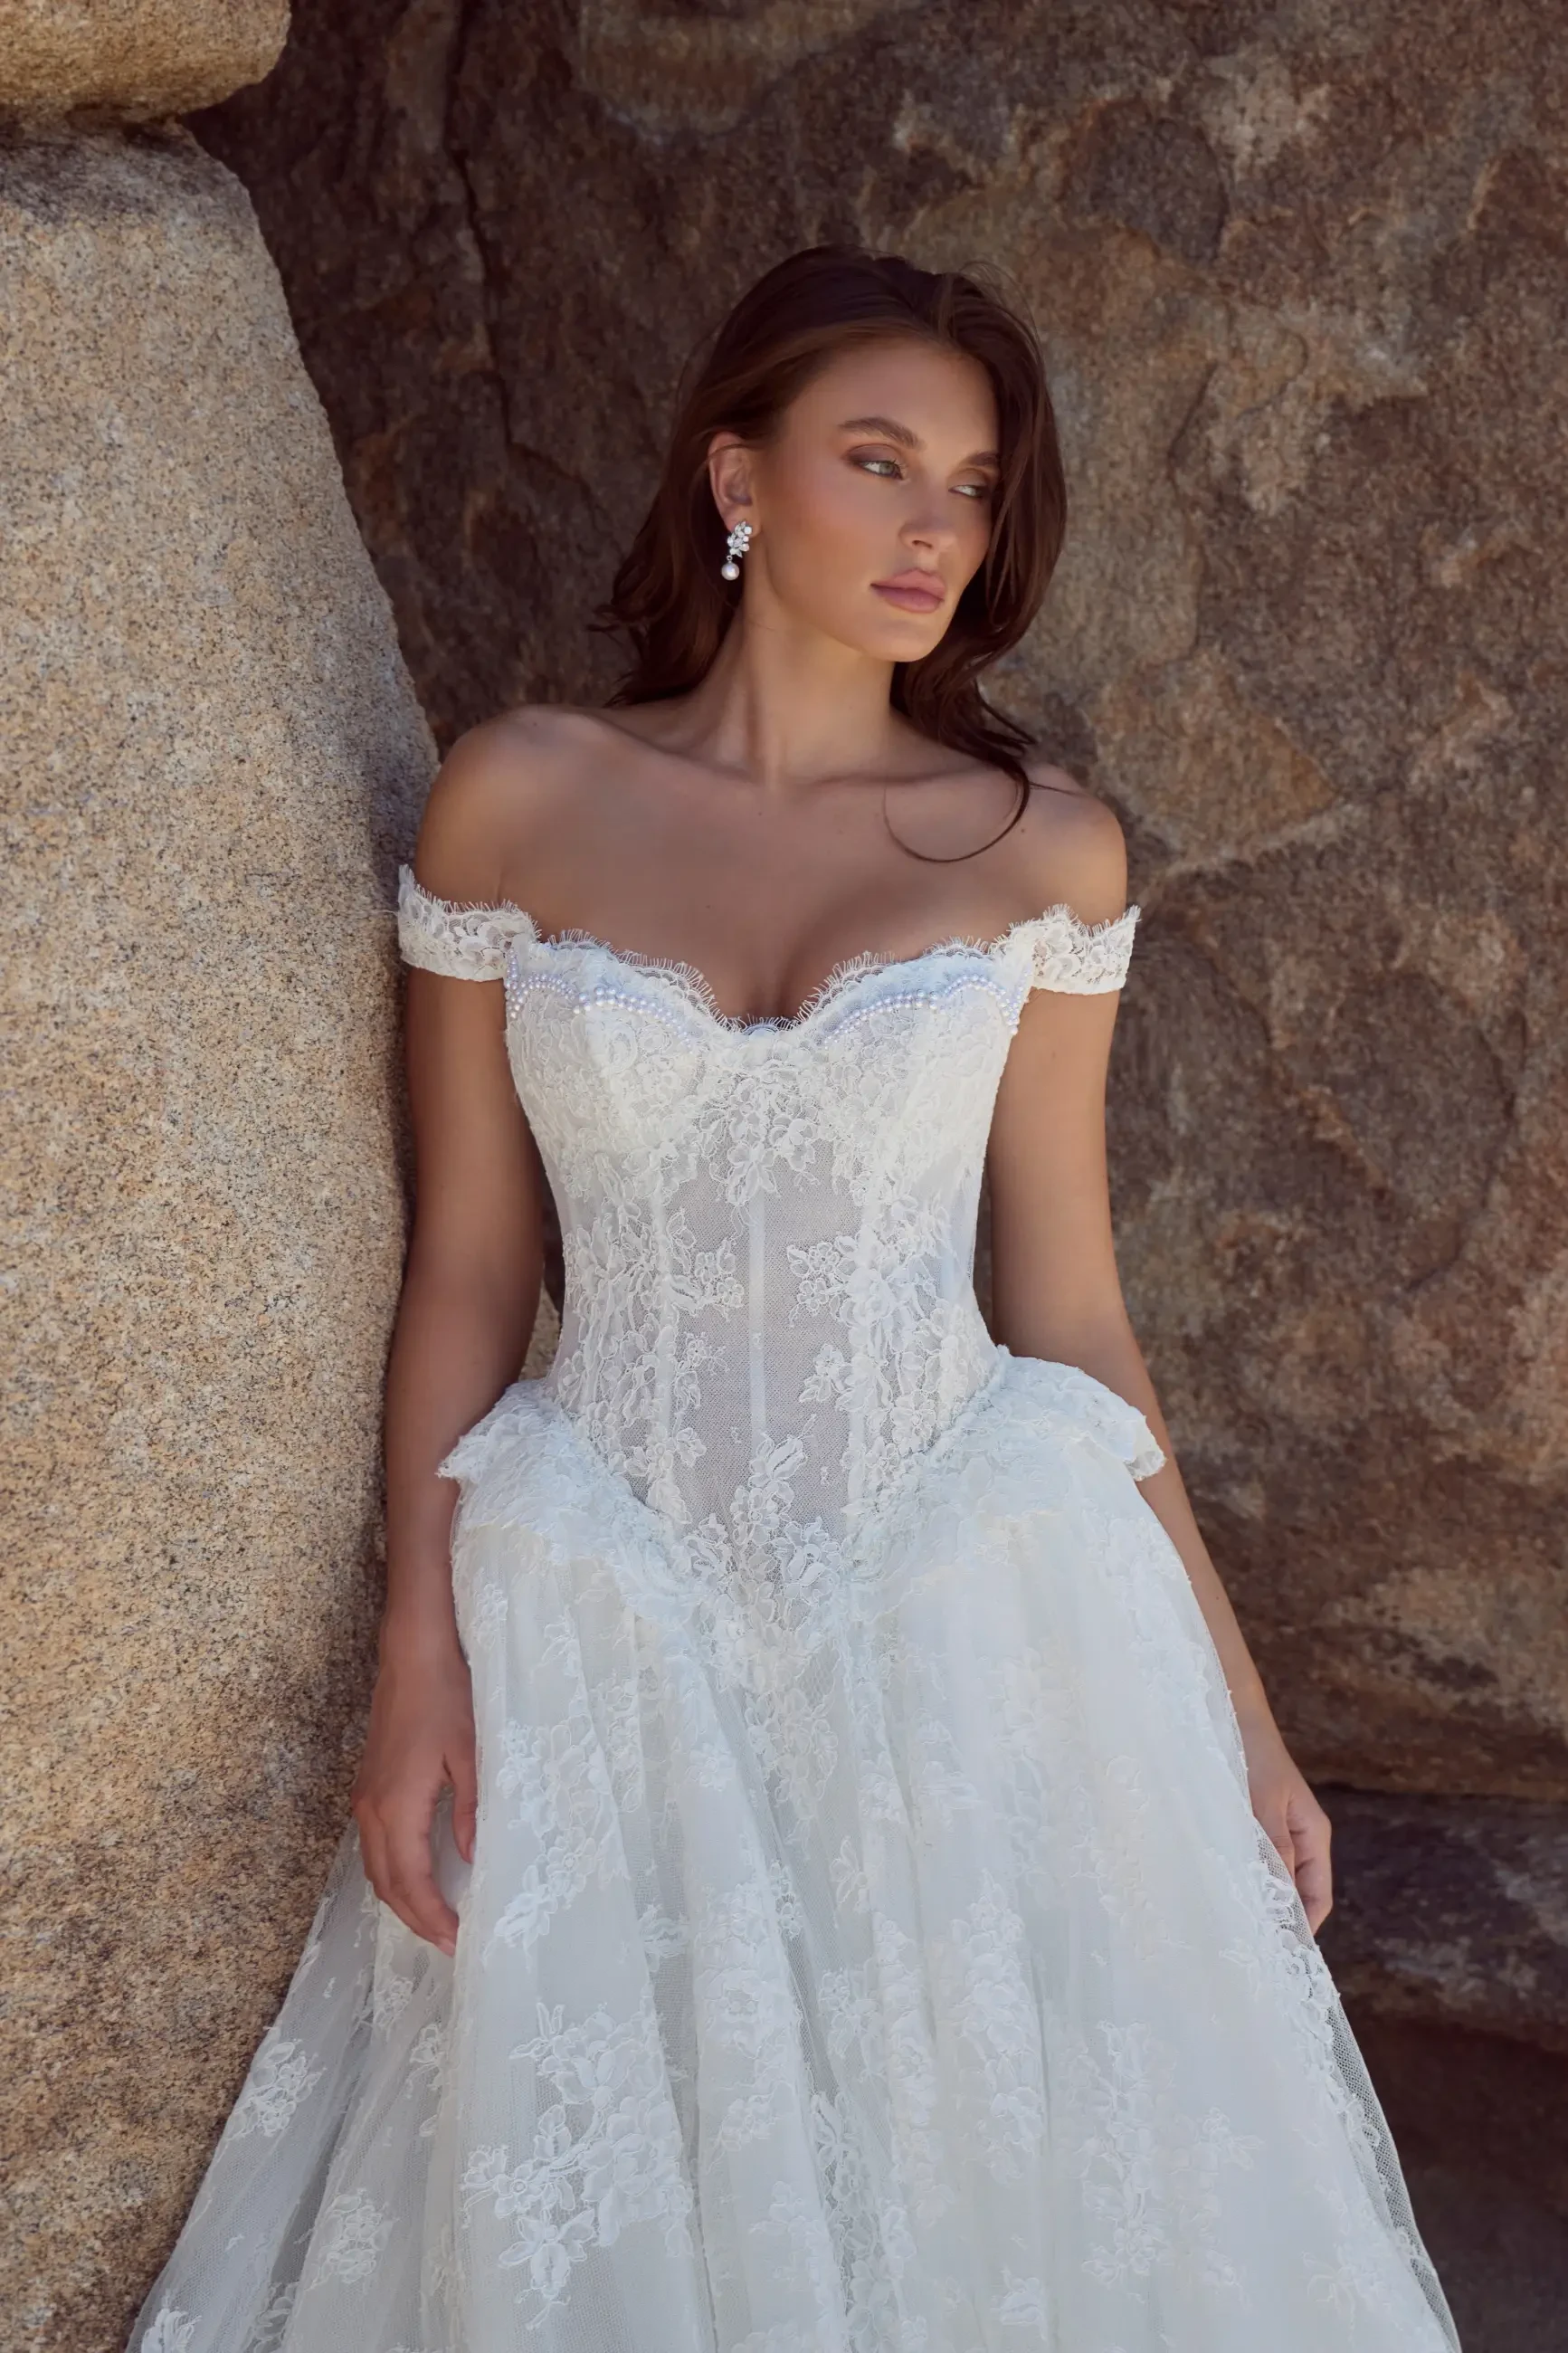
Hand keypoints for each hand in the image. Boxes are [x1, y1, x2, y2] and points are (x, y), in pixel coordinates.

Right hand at [350, 1623, 477, 1956]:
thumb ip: (469, 1810)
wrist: (412, 1656)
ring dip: (401, 1901)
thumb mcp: (471, 1754)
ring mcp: (365, 1799)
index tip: (456, 1942)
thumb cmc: (446, 1698)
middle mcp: (372, 1810)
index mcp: (397, 1806)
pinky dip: (394, 1875)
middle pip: (386, 1885)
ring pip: (375, 1869)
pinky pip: (375, 1848)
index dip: (432, 1917)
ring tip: (435, 1923)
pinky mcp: (368, 1788)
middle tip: (448, 1945)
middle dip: (415, 1920)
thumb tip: (470, 1858)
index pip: (411, 1880)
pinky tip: (417, 1880)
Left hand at [1236, 1701, 1332, 1935]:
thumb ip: (1273, 1851)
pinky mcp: (1250, 1826)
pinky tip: (1217, 1892)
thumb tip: (1281, 1903)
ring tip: (1230, 1929)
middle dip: (1277, 1921)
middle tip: (1248, 1951)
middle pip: (1295, 1895)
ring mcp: (1274, 1833)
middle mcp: (1298, 1839)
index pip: (1316, 1899)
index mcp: (1313, 1836)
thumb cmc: (1250, 1755)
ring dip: (1256, 1902)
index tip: (1278, 1956)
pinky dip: (1240, 1880)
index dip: (1302, 1929)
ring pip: (1270, 1881)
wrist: (1230, 1712)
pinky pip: (1250, 1863)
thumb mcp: (1263, 1805)